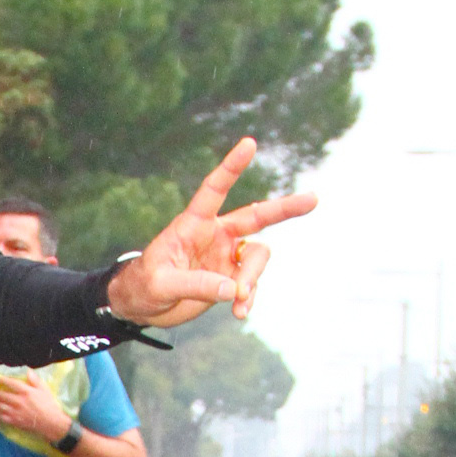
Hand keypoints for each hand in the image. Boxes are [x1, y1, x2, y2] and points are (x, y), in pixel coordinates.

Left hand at [0, 375, 70, 443]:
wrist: (51, 422)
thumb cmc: (49, 405)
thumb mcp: (44, 390)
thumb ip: (35, 380)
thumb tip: (28, 371)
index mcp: (26, 392)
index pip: (11, 384)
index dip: (3, 380)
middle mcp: (19, 401)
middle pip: (2, 395)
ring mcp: (15, 412)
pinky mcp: (15, 421)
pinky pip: (1, 417)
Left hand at [107, 139, 315, 328]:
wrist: (142, 306)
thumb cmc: (144, 286)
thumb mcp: (162, 284)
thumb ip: (195, 284)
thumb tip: (233, 289)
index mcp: (194, 224)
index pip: (215, 190)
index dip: (232, 167)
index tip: (249, 143)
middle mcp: (216, 235)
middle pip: (257, 216)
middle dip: (285, 209)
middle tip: (313, 199)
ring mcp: (226, 256)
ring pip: (257, 258)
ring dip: (253, 280)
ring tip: (239, 303)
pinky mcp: (230, 278)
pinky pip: (250, 284)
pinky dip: (248, 298)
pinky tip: (239, 313)